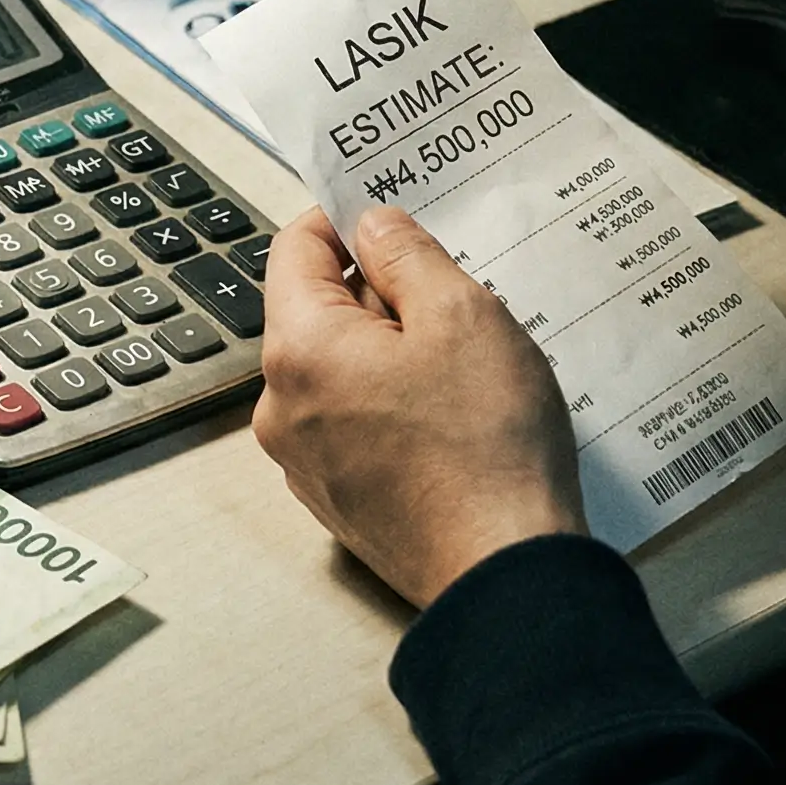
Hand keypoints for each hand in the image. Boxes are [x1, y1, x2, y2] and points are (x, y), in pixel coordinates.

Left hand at [253, 206, 584, 607]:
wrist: (503, 572)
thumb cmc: (486, 450)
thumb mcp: (463, 315)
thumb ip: (407, 256)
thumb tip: (372, 227)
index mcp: (300, 350)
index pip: (293, 248)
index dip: (341, 218)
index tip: (385, 212)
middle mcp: (282, 408)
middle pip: (315, 311)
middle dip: (377, 290)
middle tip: (448, 288)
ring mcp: (305, 460)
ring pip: (337, 369)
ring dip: (390, 349)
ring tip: (461, 360)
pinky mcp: (337, 497)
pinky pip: (352, 421)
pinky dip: (391, 402)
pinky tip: (451, 412)